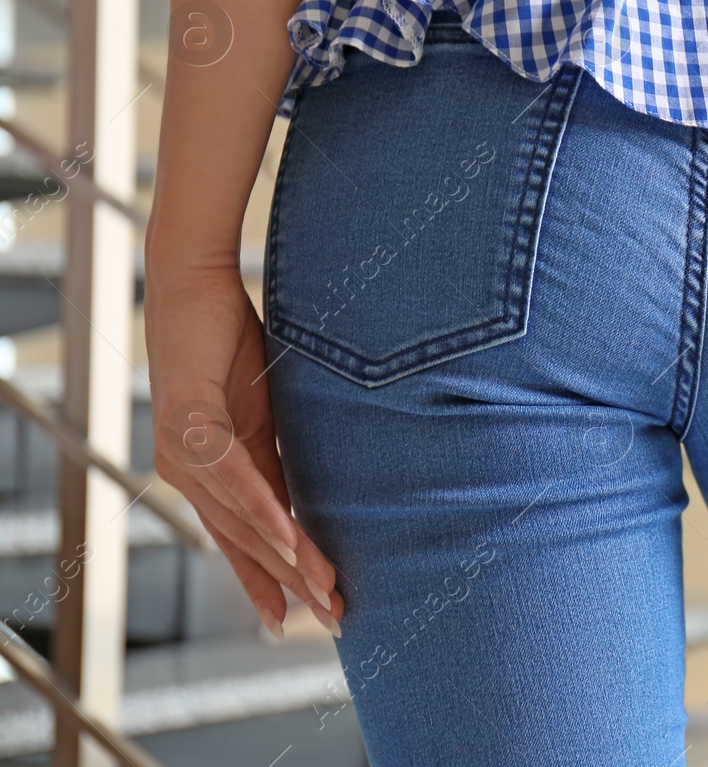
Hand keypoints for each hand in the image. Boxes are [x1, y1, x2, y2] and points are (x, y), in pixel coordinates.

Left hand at [145, 259, 343, 638]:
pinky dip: (262, 507)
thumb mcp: (264, 408)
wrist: (193, 286)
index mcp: (208, 470)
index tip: (308, 612)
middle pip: (246, 539)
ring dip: (284, 555)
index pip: (245, 537)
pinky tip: (288, 533)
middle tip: (333, 613)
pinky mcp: (188, 421)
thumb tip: (313, 491)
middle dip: (291, 580)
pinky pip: (232, 475)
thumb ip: (277, 453)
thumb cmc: (229, 340)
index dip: (274, 578)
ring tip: (321, 584)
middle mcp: (187, 471)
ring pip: (241, 517)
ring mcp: (183, 450)